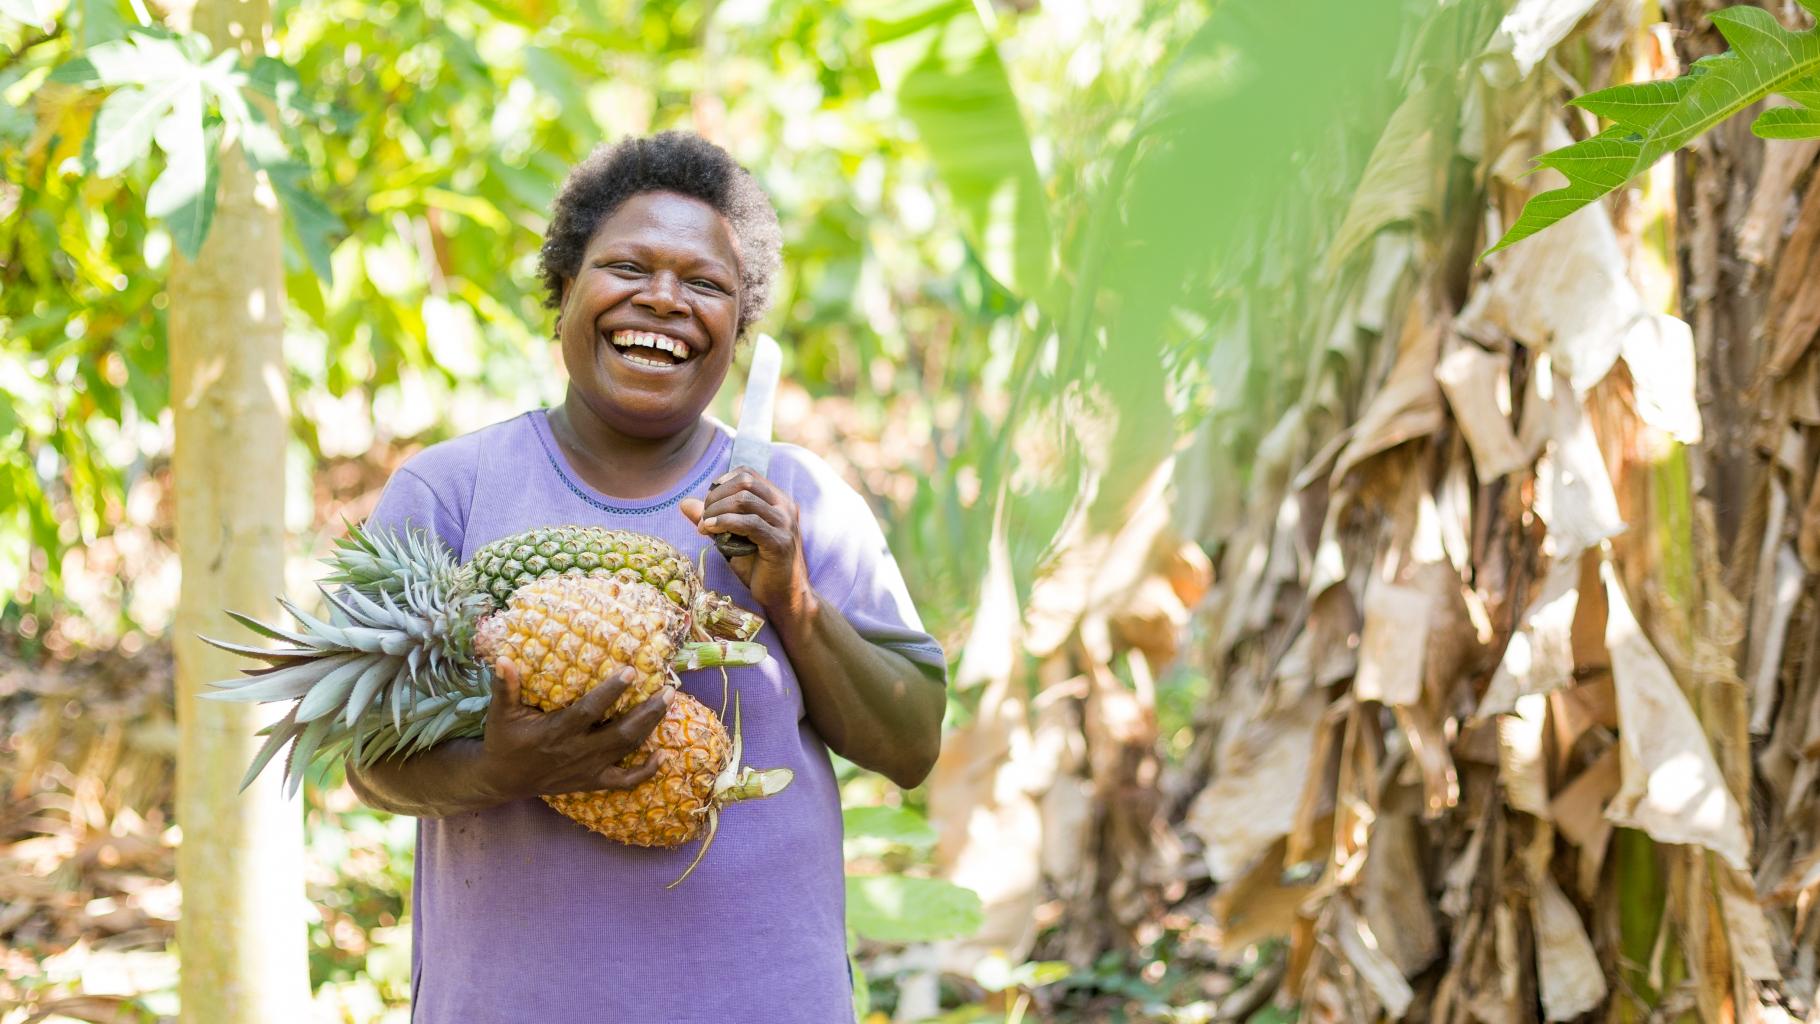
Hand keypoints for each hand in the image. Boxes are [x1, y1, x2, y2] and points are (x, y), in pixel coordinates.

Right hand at [478, 658, 667, 799]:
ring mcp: (588, 769)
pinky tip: (662, 755)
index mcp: (557, 732)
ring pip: (627, 750)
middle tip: (669, 689)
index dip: (611, 692)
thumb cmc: (504, 741)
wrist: (503, 781)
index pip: (590, 711)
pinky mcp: (592, 782)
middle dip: (647, 711)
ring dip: (651, 728)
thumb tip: (502, 659)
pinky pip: (624, 781)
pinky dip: (646, 771)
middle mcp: (578, 751)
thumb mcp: (501, 714)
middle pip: (621, 732)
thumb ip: (505, 687)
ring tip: (668, 703)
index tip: (631, 671)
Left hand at [679, 468, 814, 619]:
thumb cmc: (758, 567)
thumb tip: (684, 503)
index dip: (722, 483)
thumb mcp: (732, 538)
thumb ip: (713, 519)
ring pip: (745, 500)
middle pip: (745, 482)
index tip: (708, 504)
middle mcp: (784, 507)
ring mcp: (785, 524)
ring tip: (704, 526)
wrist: (783, 597)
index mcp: (777, 500)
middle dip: (716, 496)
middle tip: (703, 517)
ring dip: (717, 510)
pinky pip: (749, 523)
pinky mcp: (780, 543)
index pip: (747, 474)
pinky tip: (710, 530)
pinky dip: (725, 523)